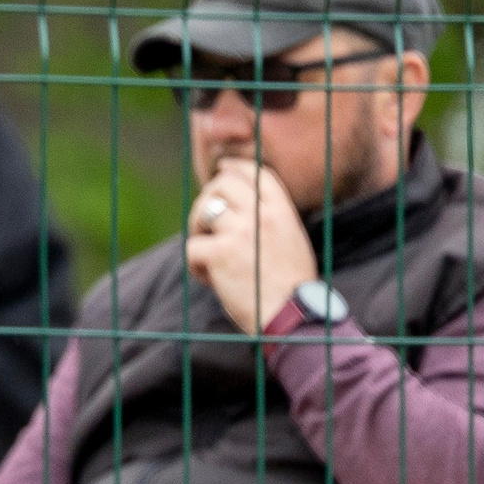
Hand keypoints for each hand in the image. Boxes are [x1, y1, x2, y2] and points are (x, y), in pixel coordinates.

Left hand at [182, 158, 317, 335]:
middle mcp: (261, 214)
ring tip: (207, 256)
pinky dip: (195, 266)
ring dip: (197, 231)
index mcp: (282, 209)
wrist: (291, 315)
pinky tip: (210, 281)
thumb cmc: (290, 287)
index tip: (221, 170)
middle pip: (222, 184)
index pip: (255, 172)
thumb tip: (236, 208)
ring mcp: (240, 231)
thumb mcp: (290, 240)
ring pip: (203, 210)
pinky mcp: (220, 253)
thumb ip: (268, 220)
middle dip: (207, 200)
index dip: (234, 168)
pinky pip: (192, 247)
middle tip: (204, 225)